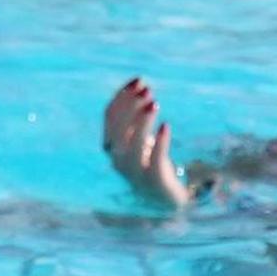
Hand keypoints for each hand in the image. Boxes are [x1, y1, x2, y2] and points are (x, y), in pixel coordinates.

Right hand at [103, 77, 189, 208]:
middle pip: (118, 128)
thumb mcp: (138, 137)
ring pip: (133, 144)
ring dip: (142, 122)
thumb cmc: (149, 159)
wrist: (162, 195)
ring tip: (154, 103)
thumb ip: (135, 116)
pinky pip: (155, 160)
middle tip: (148, 90)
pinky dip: (160, 142)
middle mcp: (117, 158)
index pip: (109, 116)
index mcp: (111, 144)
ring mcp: (134, 172)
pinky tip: (167, 126)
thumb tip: (139, 85)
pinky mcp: (153, 180)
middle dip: (131, 105)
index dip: (122, 96)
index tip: (139, 80)